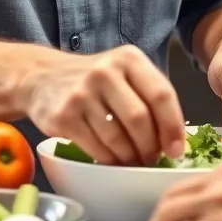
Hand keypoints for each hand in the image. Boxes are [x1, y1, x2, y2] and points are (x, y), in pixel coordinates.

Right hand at [20, 44, 185, 165]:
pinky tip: (113, 160)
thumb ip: (150, 96)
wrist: (44, 78)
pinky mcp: (64, 116)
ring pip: (118, 138)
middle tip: (153, 159)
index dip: (173, 126)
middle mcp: (105, 72)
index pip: (161, 94)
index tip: (177, 150)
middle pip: (140, 119)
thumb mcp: (125, 73)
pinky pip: (96, 148)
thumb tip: (175, 139)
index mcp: (129, 59)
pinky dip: (110, 160)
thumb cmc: (96, 81)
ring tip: (134, 161)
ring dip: (131, 157)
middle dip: (151, 146)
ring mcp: (82, 94)